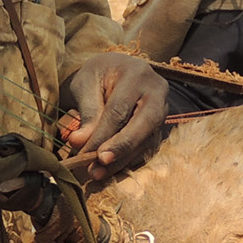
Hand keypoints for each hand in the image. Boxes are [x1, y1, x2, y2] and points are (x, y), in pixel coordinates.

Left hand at [59, 53, 167, 181]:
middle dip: (121, 147)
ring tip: (97, 172)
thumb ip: (86, 113)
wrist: (113, 70)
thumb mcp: (85, 85)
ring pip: (146, 139)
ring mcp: (163, 109)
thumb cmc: (97, 75)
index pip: (120, 109)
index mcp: (137, 73)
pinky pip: (147, 147)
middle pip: (143, 124)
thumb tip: (79, 143)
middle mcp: (156, 90)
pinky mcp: (160, 126)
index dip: (103, 133)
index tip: (85, 152)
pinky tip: (110, 170)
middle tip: (99, 163)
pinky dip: (127, 160)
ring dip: (122, 159)